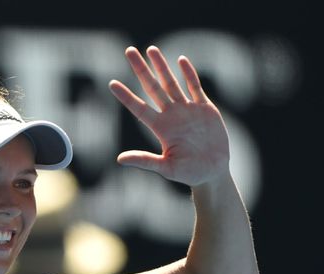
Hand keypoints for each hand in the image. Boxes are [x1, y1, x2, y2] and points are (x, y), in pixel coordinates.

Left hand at [109, 46, 229, 185]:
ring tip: (151, 49)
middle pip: (153, 87)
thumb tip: (120, 159)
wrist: (212, 172)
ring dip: (161, 66)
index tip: (112, 84)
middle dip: (141, 69)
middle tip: (129, 51)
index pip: (139, 108)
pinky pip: (195, 87)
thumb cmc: (187, 173)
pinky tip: (181, 60)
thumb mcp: (165, 167)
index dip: (126, 96)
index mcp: (161, 128)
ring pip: (171, 82)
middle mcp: (171, 115)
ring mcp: (187, 110)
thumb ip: (145, 161)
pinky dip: (189, 73)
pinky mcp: (204, 108)